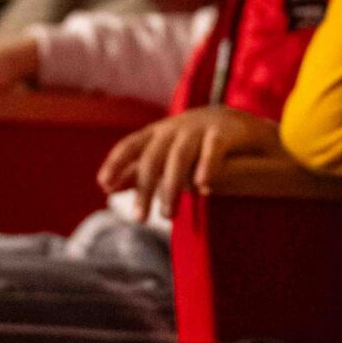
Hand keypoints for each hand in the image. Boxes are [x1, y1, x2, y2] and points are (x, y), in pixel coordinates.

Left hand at [96, 105, 278, 221]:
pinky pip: (214, 149)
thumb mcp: (164, 153)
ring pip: (179, 156)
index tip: (103, 186)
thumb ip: (138, 169)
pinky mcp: (225, 132)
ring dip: (171, 187)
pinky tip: (202, 188)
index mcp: (158, 133)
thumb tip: (107, 188)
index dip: (116, 163)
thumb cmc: (194, 144)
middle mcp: (175, 128)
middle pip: (153, 157)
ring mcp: (200, 128)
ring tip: (168, 216)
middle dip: (144, 189)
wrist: (238, 124)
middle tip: (139, 219)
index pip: (131, 145)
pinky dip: (207, 167)